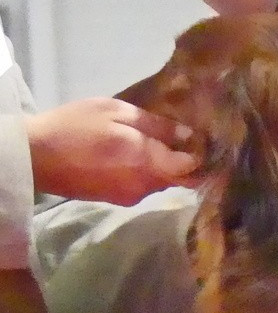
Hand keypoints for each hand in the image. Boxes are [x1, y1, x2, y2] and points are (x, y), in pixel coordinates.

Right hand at [25, 98, 198, 205]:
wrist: (35, 157)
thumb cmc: (76, 126)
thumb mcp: (117, 112)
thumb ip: (157, 126)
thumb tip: (190, 135)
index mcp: (149, 163)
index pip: (192, 168)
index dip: (202, 155)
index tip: (205, 140)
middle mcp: (146, 186)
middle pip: (180, 178)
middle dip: (187, 162)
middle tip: (186, 140)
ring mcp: (132, 197)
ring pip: (162, 183)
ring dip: (165, 167)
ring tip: (158, 144)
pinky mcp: (118, 200)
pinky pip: (144, 186)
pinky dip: (147, 173)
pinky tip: (135, 157)